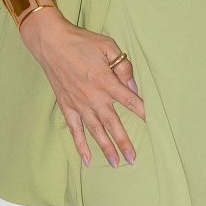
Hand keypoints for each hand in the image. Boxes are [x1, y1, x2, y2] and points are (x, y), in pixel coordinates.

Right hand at [17, 8, 146, 167]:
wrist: (51, 43)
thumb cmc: (81, 42)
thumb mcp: (108, 46)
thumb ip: (123, 66)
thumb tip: (133, 85)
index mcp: (105, 81)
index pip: (129, 100)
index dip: (142, 111)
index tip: (154, 124)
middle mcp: (93, 97)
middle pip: (113, 124)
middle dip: (124, 142)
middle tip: (134, 158)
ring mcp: (79, 104)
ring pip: (96, 131)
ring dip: (106, 148)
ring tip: (116, 163)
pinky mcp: (67, 106)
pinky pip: (75, 130)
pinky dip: (80, 145)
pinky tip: (87, 159)